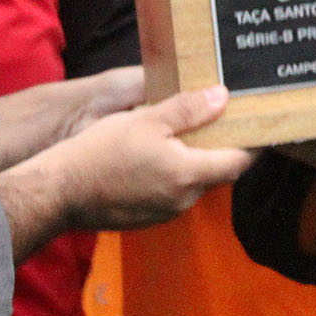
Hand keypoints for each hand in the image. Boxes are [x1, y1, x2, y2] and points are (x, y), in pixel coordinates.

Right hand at [0, 86, 251, 257]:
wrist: (59, 192)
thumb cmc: (101, 151)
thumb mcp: (147, 120)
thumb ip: (188, 110)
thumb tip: (223, 97)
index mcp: (189, 174)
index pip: (239, 163)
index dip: (252, 144)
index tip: (256, 127)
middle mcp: (183, 200)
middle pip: (216, 173)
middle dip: (218, 149)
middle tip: (215, 121)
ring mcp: (165, 213)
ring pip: (191, 184)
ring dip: (191, 162)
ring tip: (180, 134)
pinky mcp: (147, 218)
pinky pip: (170, 194)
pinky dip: (171, 176)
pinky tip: (153, 157)